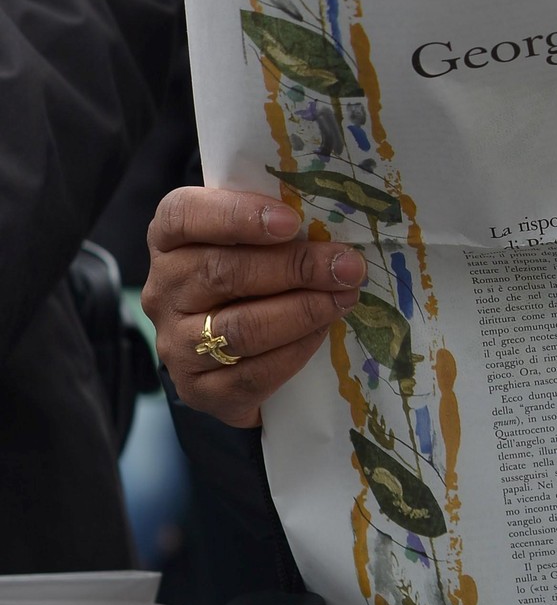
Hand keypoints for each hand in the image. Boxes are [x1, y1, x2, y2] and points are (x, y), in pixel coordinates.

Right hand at [143, 186, 364, 427]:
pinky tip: (323, 332)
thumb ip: (275, 228)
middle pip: (222, 272)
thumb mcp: (252, 243)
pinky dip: (296, 351)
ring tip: (344, 297)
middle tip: (346, 266)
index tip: (291, 221)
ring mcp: (176, 345)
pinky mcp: (198, 390)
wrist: (234, 358)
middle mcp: (162, 291)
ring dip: (304, 311)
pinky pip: (252, 374)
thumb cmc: (250, 280)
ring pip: (241, 328)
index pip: (182, 216)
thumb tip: (332, 225)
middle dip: (295, 267)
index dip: (235, 215)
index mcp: (169, 241)